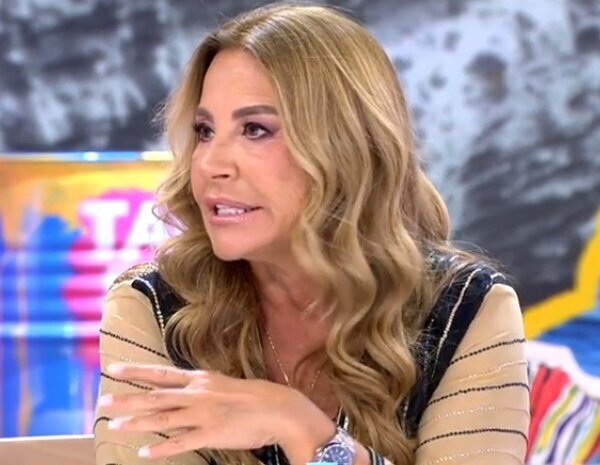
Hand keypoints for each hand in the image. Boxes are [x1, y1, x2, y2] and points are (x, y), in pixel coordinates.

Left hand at [99, 363, 304, 458]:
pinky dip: (160, 449)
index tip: (114, 369)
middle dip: (127, 398)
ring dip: (136, 422)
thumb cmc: (255, 396)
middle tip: (103, 401)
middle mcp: (197, 394)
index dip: (137, 371)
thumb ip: (204, 389)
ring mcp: (202, 414)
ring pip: (162, 418)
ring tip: (114, 426)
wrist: (278, 407)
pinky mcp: (210, 433)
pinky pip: (179, 443)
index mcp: (201, 379)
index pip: (162, 374)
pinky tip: (144, 454)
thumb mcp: (225, 384)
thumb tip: (186, 392)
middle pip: (155, 396)